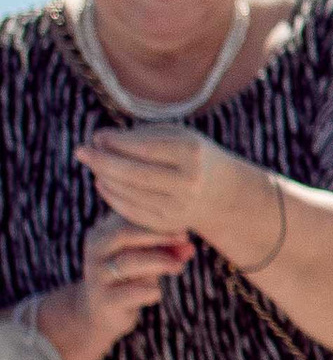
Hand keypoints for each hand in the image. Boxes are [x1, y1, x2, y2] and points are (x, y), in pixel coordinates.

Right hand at [36, 211, 194, 359]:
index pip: (128, 216)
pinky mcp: (104, 301)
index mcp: (103, 233)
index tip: (182, 225)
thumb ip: (166, 249)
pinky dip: (150, 290)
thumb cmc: (128, 278)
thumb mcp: (146, 259)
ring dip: (160, 262)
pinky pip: (132, 292)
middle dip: (159, 235)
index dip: (156, 219)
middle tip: (184, 238)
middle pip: (125, 233)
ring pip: (129, 262)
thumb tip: (189, 246)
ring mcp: (97, 276)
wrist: (99, 314)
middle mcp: (96, 251)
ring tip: (178, 266)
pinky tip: (157, 292)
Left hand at [79, 124, 256, 246]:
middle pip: (133, 173)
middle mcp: (187, 182)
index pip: (144, 148)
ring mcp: (178, 207)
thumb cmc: (194, 157)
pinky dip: (112, 196)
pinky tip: (102, 182)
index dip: (116, 143)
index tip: (96, 136)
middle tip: (80, 151)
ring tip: (92, 163)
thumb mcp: (178, 137)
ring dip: (104, 177)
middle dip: (102, 161)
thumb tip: (99, 139)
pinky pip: (131, 211)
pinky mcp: (168, 224)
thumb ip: (141, 135)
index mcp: (191, 153)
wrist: (224, 194)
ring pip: (129, 193)